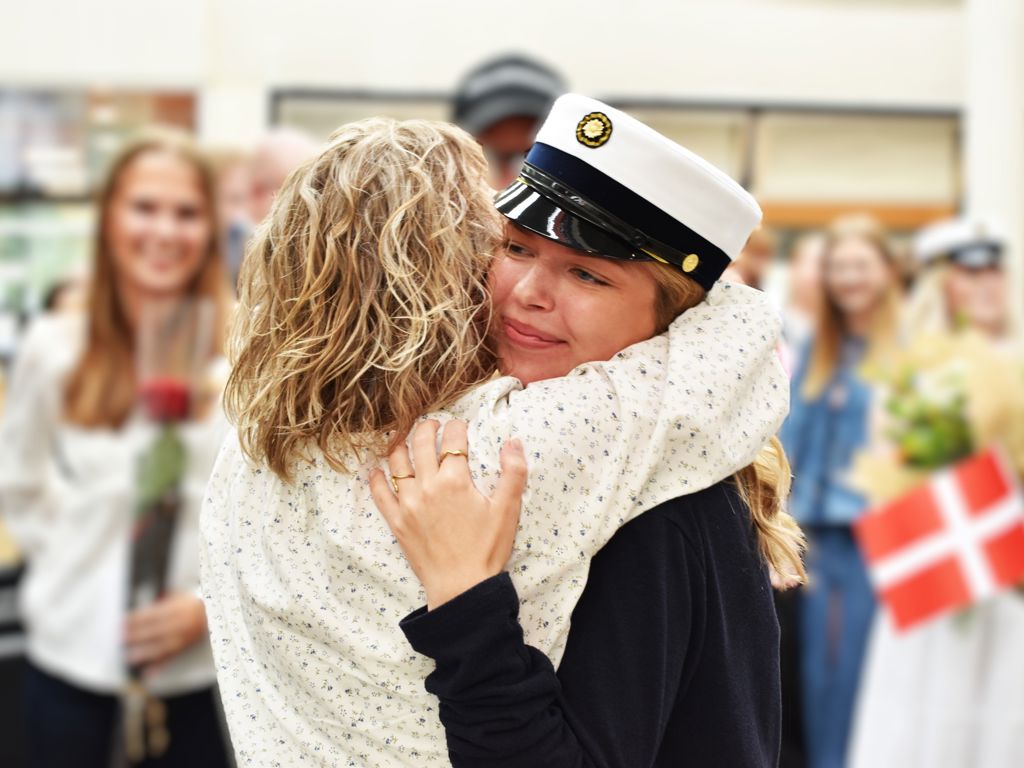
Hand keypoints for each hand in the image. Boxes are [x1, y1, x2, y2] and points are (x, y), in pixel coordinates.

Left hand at [124, 591, 207, 668]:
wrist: (211, 612)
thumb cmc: (190, 603)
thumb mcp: (176, 597)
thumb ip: (159, 602)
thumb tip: (138, 609)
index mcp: (178, 609)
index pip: (154, 614)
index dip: (137, 619)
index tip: (122, 622)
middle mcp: (181, 624)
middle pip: (157, 631)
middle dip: (138, 635)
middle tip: (121, 639)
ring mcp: (184, 637)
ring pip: (163, 646)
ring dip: (145, 653)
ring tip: (129, 657)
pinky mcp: (185, 647)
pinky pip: (171, 657)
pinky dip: (159, 666)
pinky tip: (148, 672)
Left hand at [370, 419, 526, 609]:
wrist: (462, 587)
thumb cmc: (487, 550)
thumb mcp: (508, 510)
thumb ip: (513, 473)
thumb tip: (513, 442)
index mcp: (455, 480)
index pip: (453, 440)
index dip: (457, 427)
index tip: (460, 425)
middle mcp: (428, 486)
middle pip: (421, 444)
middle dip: (427, 427)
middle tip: (432, 424)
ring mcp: (408, 504)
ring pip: (397, 463)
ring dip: (400, 445)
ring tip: (405, 437)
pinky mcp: (397, 522)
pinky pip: (380, 494)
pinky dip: (377, 478)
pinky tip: (378, 470)